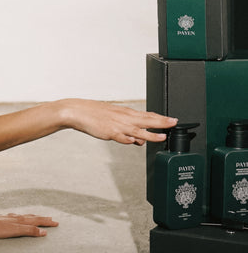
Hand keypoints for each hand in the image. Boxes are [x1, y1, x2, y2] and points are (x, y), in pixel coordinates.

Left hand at [0, 211, 58, 238]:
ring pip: (25, 217)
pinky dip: (23, 218)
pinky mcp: (3, 219)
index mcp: (20, 221)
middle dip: (42, 219)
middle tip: (51, 219)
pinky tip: (19, 217)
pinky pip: (17, 217)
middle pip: (32, 218)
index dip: (46, 222)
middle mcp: (16, 218)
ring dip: (34, 217)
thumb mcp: (15, 231)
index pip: (37, 221)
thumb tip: (42, 232)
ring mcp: (9, 218)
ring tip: (39, 217)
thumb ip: (29, 230)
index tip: (55, 223)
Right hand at [59, 101, 176, 146]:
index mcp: (126, 113)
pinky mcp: (109, 132)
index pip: (148, 115)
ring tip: (162, 136)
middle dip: (162, 122)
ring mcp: (117, 125)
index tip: (173, 120)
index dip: (161, 118)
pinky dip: (129, 139)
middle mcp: (124, 117)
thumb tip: (140, 140)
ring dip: (151, 133)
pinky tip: (136, 142)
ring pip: (138, 129)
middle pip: (147, 120)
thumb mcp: (113, 120)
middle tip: (174, 123)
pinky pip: (122, 137)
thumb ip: (128, 131)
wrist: (77, 111)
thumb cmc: (94, 114)